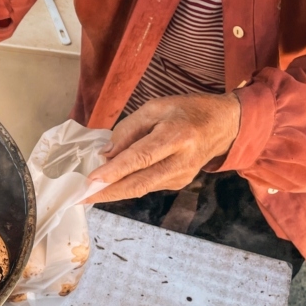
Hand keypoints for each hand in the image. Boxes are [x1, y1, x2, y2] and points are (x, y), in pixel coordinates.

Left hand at [84, 93, 240, 204]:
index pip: (142, 157)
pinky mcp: (179, 183)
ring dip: (114, 191)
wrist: (223, 126)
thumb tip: (105, 154)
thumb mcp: (155, 108)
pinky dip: (126, 186)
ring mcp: (182, 176)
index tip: (93, 179)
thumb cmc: (186, 111)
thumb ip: (128, 129)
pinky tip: (110, 184)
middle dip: (108, 192)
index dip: (116, 170)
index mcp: (177, 136)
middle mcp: (182, 161)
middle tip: (81, 197)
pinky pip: (147, 185)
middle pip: (140, 182)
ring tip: (88, 192)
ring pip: (141, 188)